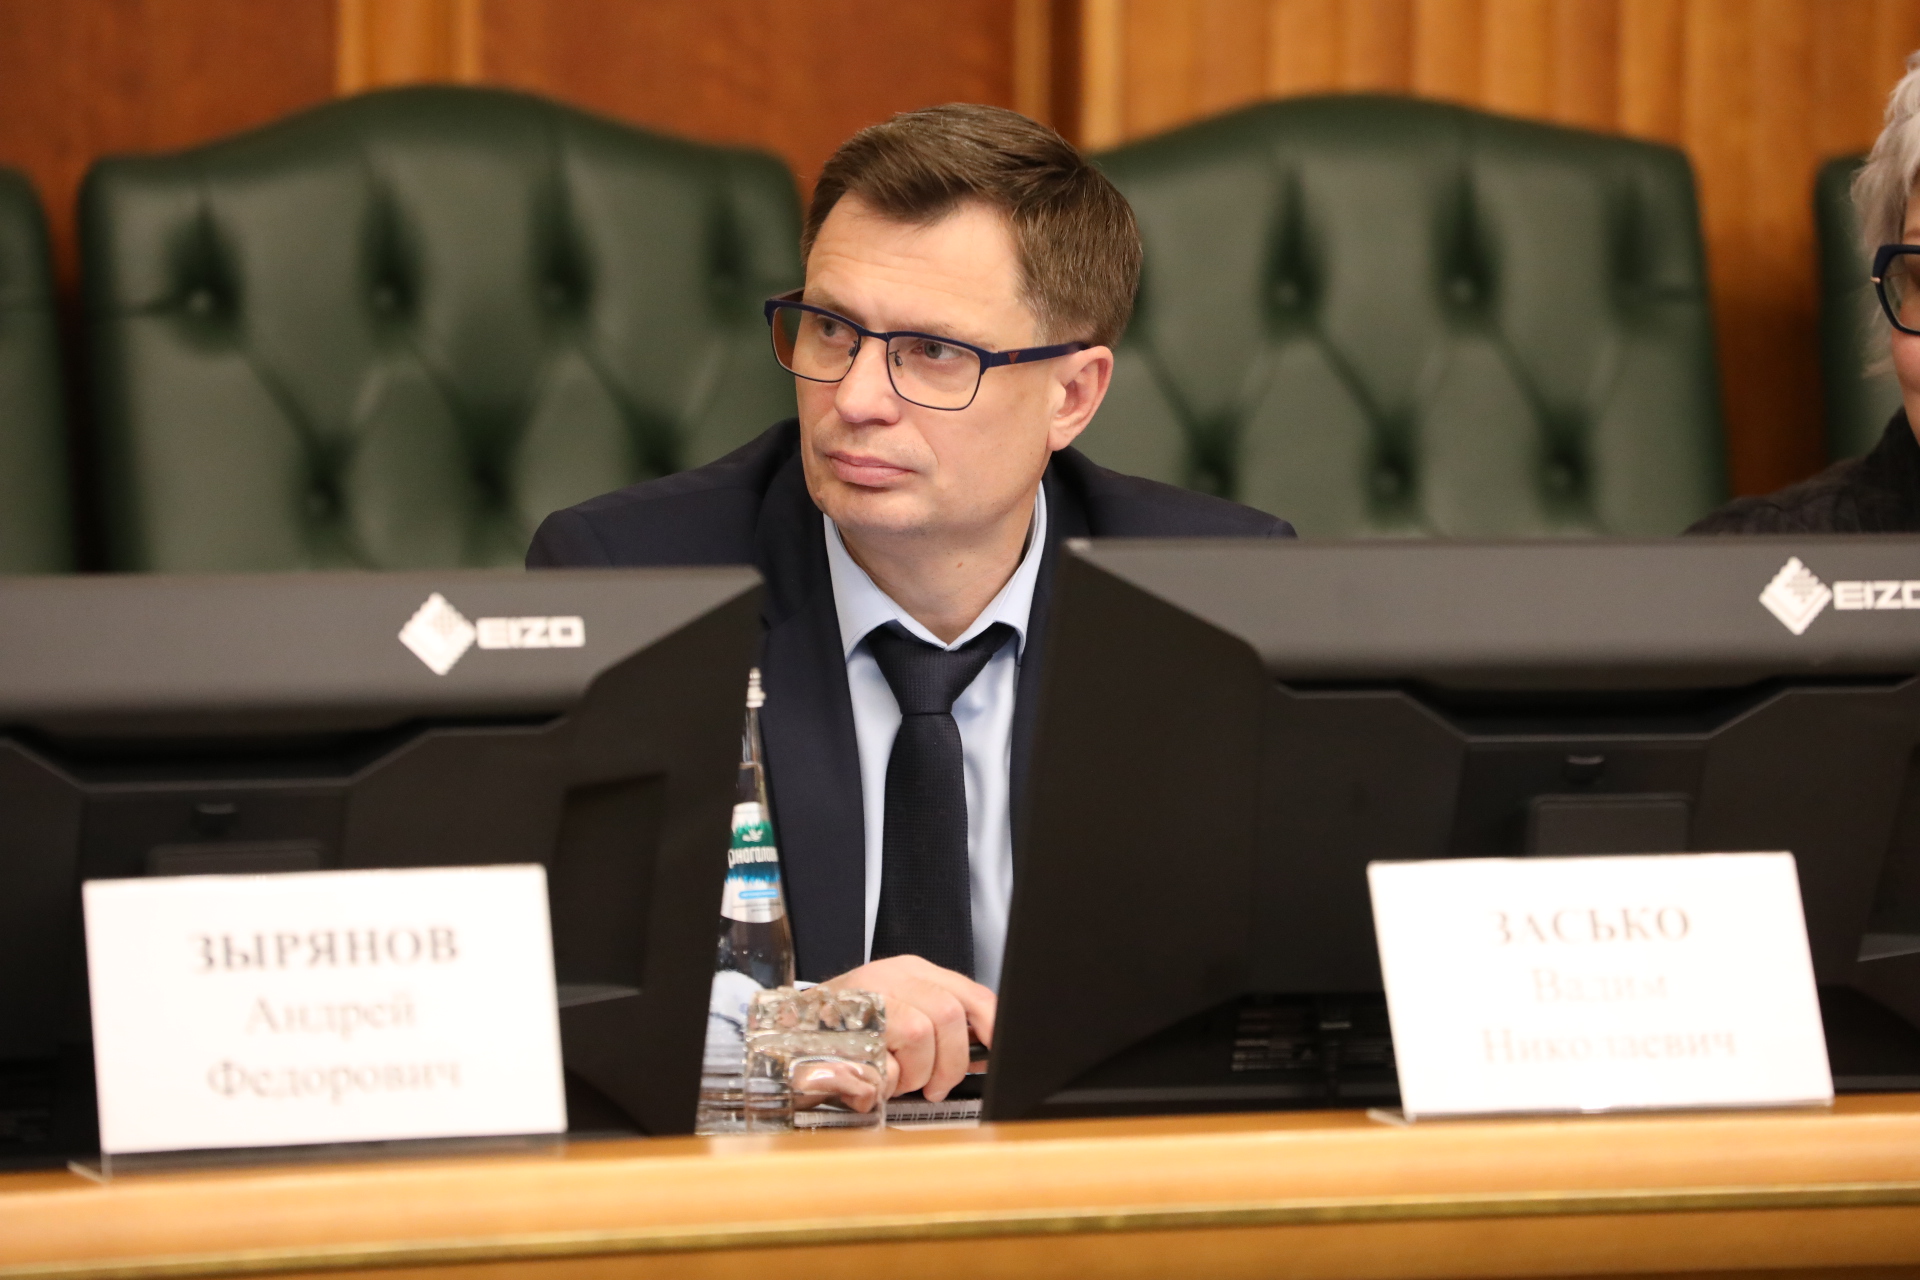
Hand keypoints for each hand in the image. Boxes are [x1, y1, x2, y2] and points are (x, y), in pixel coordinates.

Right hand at [823, 955, 993, 1101]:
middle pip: (950, 1016)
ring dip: (914, 1074)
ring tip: (896, 1078)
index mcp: (910, 972)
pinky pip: (884, 1063)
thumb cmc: (844, 1030)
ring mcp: (864, 1000)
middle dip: (949, 1063)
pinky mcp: (844, 1029)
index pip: (970, 993)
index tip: (993, 1053)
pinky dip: (885, 1082)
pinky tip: (873, 1080)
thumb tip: (983, 1049)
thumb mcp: (899, 1012)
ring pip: (921, 1036)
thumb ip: (939, 1022)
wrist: (785, 1034)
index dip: (990, 1026)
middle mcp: (889, 979)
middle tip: (932, 1084)